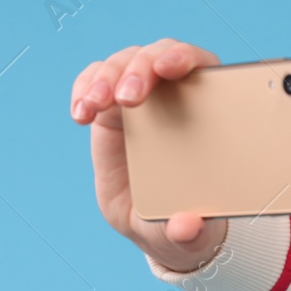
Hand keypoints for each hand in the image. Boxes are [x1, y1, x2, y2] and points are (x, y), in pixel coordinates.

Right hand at [69, 38, 227, 272]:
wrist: (159, 226)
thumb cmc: (188, 220)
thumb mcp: (193, 234)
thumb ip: (193, 232)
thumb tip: (187, 226)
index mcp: (210, 111)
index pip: (202, 65)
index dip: (186, 57)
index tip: (169, 69)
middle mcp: (176, 95)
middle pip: (157, 56)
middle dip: (140, 69)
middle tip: (126, 98)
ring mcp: (142, 98)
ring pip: (123, 64)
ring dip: (106, 78)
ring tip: (93, 108)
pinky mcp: (111, 110)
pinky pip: (94, 82)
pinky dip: (84, 89)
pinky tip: (80, 113)